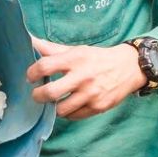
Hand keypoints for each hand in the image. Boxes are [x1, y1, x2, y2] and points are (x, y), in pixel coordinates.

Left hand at [26, 38, 146, 119]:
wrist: (128, 68)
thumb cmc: (96, 58)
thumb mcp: (76, 50)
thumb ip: (51, 49)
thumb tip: (29, 41)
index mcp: (75, 59)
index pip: (44, 66)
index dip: (32, 73)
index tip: (31, 77)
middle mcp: (83, 77)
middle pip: (50, 93)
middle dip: (38, 95)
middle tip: (37, 94)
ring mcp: (91, 94)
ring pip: (61, 109)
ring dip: (53, 106)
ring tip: (54, 100)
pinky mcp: (98, 107)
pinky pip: (74, 116)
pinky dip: (68, 113)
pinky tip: (68, 105)